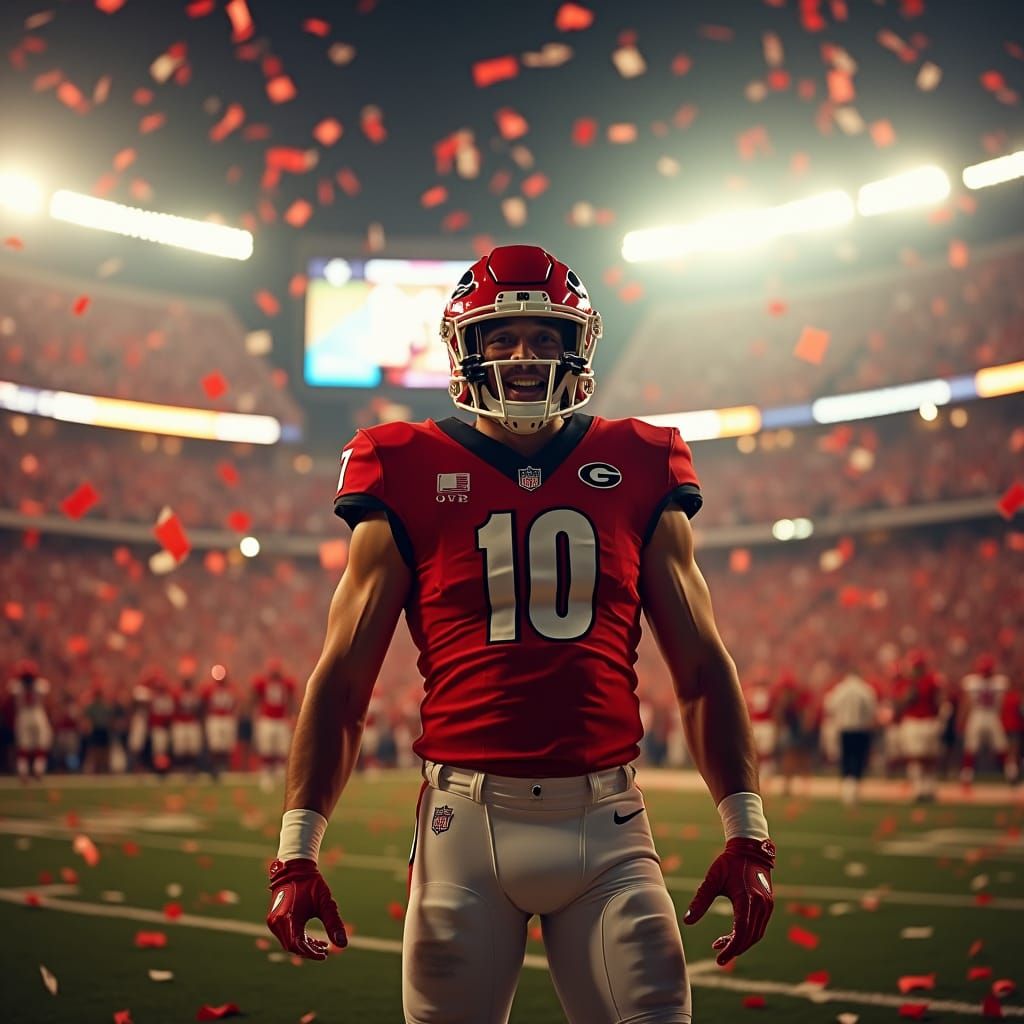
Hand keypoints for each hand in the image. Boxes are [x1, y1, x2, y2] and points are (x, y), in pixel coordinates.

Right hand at [267, 858, 347, 960]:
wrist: (294, 868)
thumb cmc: (311, 884)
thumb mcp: (325, 903)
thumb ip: (333, 923)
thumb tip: (343, 945)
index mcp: (288, 918)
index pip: (298, 946)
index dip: (311, 953)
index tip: (325, 954)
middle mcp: (277, 922)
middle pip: (293, 946)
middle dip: (309, 951)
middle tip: (325, 950)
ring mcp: (273, 921)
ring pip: (289, 942)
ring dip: (305, 946)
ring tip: (322, 945)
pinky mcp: (274, 919)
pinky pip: (286, 935)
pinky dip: (299, 939)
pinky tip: (313, 940)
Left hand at [682, 837, 774, 964]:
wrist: (750, 849)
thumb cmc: (728, 863)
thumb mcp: (712, 879)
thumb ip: (700, 900)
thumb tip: (687, 921)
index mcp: (747, 899)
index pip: (741, 932)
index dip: (731, 948)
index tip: (719, 959)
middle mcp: (761, 905)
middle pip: (749, 937)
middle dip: (734, 949)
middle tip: (718, 956)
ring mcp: (767, 906)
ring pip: (755, 934)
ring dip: (740, 943)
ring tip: (721, 944)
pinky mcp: (768, 905)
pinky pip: (758, 926)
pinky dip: (746, 934)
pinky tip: (732, 934)